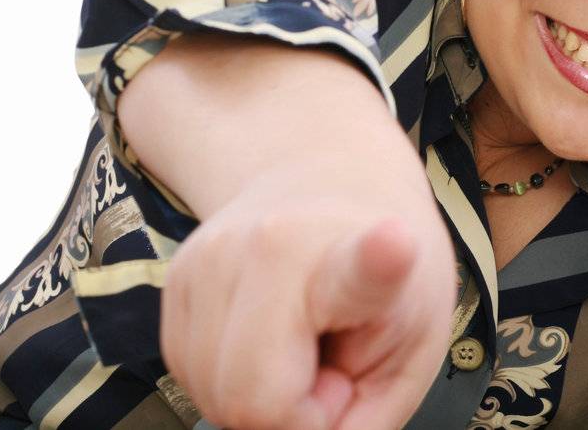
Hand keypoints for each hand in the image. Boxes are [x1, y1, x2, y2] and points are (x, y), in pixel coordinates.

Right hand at [161, 184, 455, 429]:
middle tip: (331, 368)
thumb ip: (368, 417)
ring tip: (299, 342)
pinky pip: (189, 374)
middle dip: (293, 414)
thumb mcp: (413, 346)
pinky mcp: (174, 277)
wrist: (329, 181)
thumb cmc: (385, 275)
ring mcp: (213, 258)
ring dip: (257, 395)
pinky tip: (264, 337)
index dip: (382, 261)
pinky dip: (228, 378)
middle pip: (251, 398)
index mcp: (358, 259)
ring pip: (210, 394)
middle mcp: (274, 246)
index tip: (394, 244)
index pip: (364, 268)